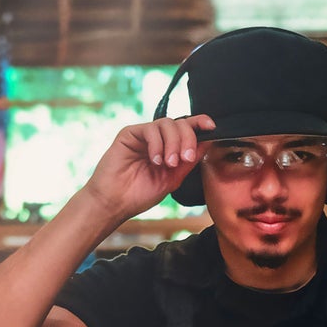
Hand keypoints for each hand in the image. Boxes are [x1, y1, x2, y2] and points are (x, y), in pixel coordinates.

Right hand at [81, 113, 215, 221]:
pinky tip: (155, 160)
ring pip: (167, 124)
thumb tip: (208, 142)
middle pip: (180, 124)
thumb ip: (189, 161)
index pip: (187, 129)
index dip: (200, 123)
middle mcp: (157, 139)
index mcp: (169, 148)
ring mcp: (143, 135)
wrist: (114, 203)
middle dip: (187, 140)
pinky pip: (150, 129)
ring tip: (169, 164)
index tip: (212, 127)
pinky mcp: (129, 134)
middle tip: (184, 159)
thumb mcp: (173, 179)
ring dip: (174, 143)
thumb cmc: (140, 194)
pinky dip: (157, 144)